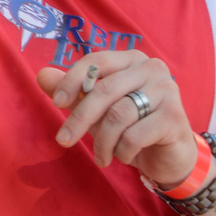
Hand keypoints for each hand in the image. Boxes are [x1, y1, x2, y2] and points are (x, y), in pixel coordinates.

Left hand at [38, 49, 200, 185]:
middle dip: (79, 118)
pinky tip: (123, 157)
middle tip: (63, 140)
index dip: (73, 80)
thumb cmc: (129, 125)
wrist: (168, 156)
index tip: (56, 103)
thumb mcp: (96, 108)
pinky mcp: (174, 118)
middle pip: (104, 90)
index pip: (96, 61)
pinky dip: (122, 151)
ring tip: (101, 156)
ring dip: (102, 141)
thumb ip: (72, 90)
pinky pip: (134, 135)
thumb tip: (42, 74)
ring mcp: (167, 91)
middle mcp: (152, 69)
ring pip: (118, 115)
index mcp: (131, 59)